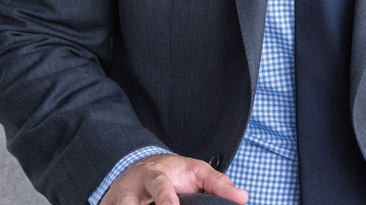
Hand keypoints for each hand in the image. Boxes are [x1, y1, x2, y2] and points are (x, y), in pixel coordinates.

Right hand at [100, 153, 247, 204]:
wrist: (138, 170)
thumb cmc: (173, 173)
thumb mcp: (196, 172)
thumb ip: (217, 184)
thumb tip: (243, 198)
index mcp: (155, 174)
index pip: (159, 184)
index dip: (165, 197)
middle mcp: (132, 188)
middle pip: (128, 203)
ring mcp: (116, 202)